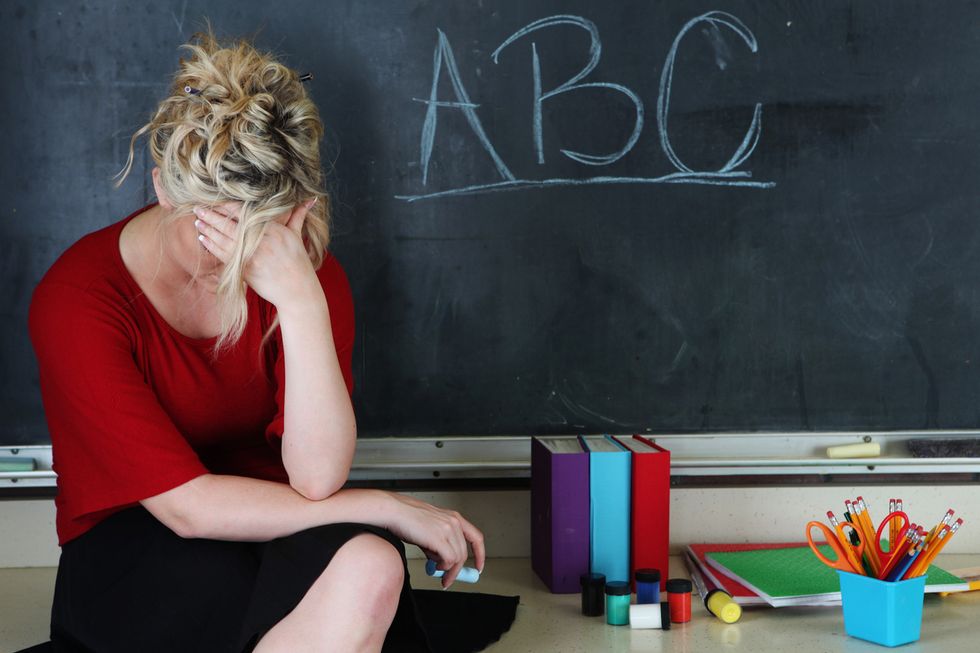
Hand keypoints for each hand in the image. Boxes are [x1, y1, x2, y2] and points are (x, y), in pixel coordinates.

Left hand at [193, 198, 318, 308]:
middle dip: (210, 215)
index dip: (225, 206)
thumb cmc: (299, 263)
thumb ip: (297, 216)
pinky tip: (203, 238)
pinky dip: (211, 245)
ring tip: (198, 221)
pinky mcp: (243, 268)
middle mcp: (259, 239)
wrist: (297, 291)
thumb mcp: (297, 236)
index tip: (214, 200)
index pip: (242, 211)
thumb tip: (310, 199)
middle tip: (197, 208)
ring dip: (207, 229)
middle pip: (228, 223)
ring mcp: (250, 254)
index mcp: (271, 228)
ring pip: (222, 238)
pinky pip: (222, 254)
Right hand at [382, 492, 485, 588]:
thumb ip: (439, 543)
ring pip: (457, 558)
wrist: (393, 511)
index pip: (476, 537)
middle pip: (464, 553)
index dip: (479, 554)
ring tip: (434, 568)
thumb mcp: (429, 528)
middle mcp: (453, 522)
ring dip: (447, 569)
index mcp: (453, 517)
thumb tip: (441, 562)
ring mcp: (448, 529)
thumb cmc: (406, 518)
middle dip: (456, 571)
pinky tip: (433, 564)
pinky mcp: (439, 538)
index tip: (478, 567)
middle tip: (447, 580)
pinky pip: (449, 560)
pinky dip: (443, 567)